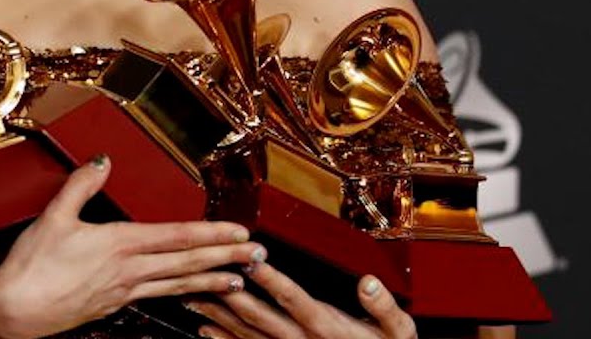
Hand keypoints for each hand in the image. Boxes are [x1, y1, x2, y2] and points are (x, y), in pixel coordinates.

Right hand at [0, 155, 266, 338]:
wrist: (13, 311)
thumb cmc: (31, 267)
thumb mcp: (54, 216)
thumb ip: (81, 185)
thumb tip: (103, 160)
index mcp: (119, 245)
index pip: (177, 237)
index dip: (212, 234)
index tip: (240, 233)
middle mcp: (128, 272)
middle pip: (187, 263)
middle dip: (225, 259)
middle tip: (258, 258)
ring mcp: (122, 293)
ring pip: (176, 285)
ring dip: (210, 282)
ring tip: (237, 281)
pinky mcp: (111, 307)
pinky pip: (156, 299)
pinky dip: (180, 296)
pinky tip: (189, 297)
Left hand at [185, 263, 415, 338]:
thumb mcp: (397, 331)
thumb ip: (383, 307)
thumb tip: (369, 282)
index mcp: (328, 327)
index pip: (295, 299)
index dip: (272, 280)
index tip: (251, 260)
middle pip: (261, 317)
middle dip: (231, 295)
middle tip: (206, 273)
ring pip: (248, 334)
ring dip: (219, 316)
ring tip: (193, 296)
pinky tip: (204, 330)